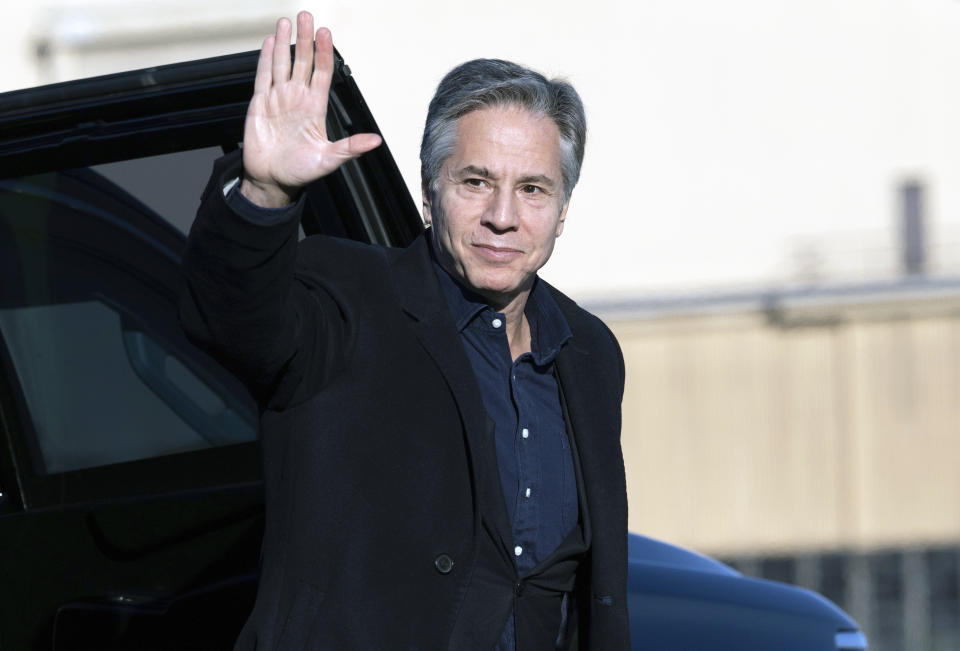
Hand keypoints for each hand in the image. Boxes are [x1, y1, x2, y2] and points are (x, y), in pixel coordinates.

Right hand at [240, 12, 381, 207]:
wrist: (271, 180)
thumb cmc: (300, 171)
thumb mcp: (329, 160)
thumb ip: (350, 147)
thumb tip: (376, 141)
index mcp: (315, 108)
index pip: (322, 73)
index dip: (324, 52)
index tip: (325, 33)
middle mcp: (297, 98)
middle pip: (303, 62)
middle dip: (305, 38)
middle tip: (306, 16)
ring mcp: (278, 99)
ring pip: (282, 64)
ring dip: (284, 43)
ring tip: (287, 22)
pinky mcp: (260, 104)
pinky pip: (263, 76)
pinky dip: (265, 59)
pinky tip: (269, 42)